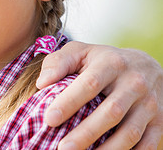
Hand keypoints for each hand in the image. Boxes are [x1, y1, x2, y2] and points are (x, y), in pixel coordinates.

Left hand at [36, 41, 162, 149]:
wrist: (146, 66)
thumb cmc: (103, 60)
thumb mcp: (80, 52)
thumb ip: (58, 63)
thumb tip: (41, 83)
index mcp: (111, 64)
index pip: (89, 84)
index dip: (69, 102)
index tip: (49, 119)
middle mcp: (134, 83)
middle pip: (110, 113)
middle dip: (85, 133)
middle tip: (62, 148)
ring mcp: (149, 104)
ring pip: (129, 132)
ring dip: (106, 149)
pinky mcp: (159, 121)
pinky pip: (147, 144)